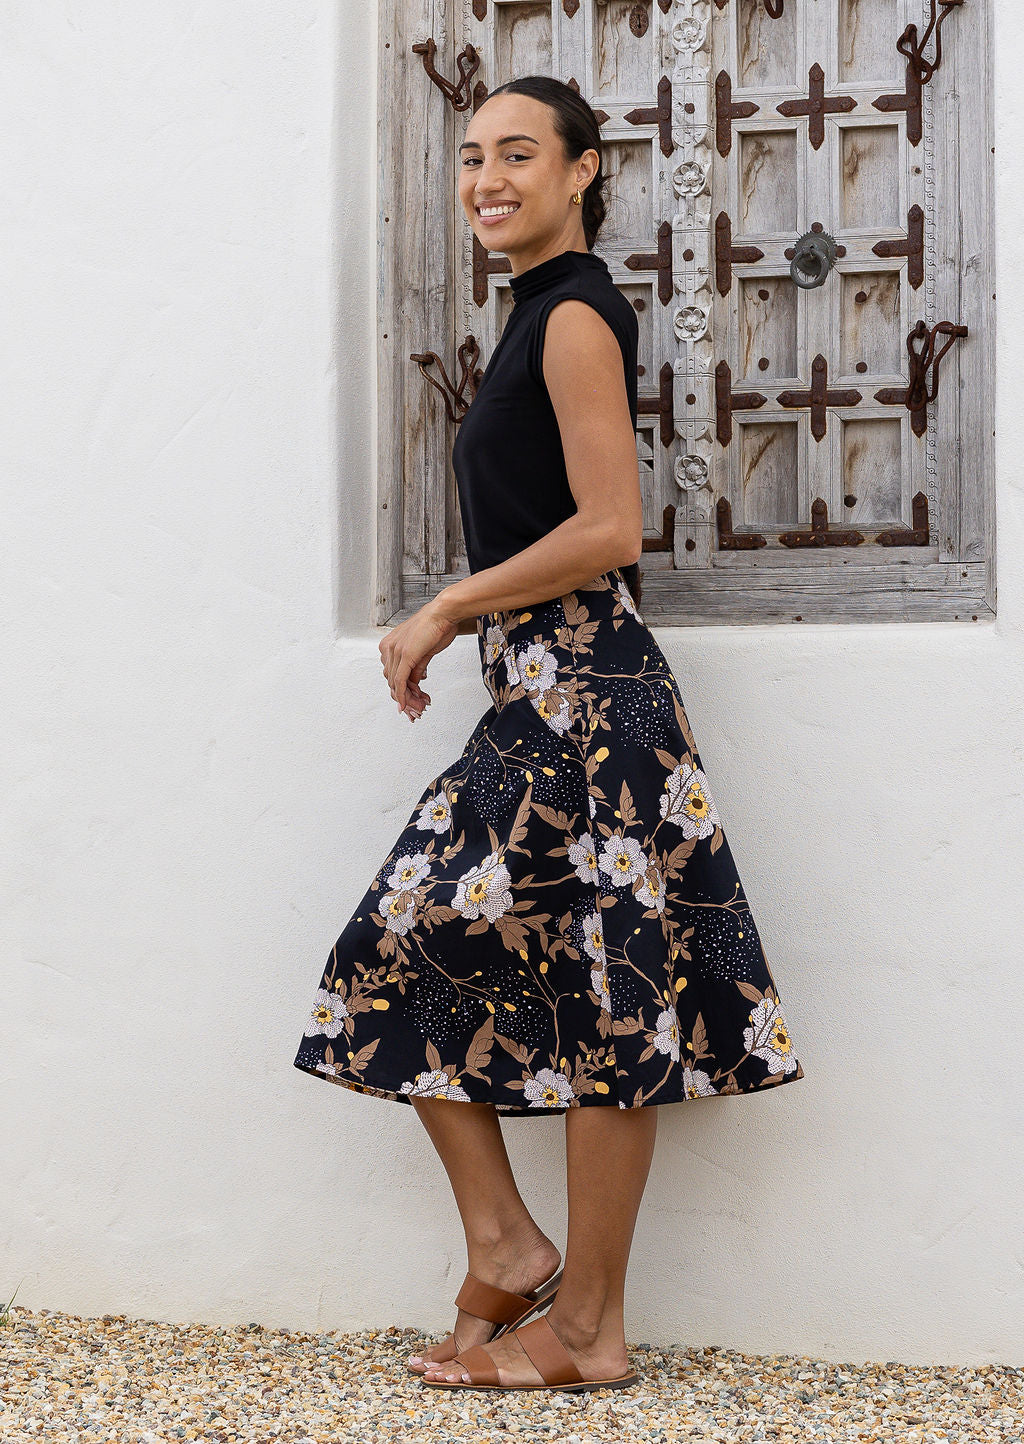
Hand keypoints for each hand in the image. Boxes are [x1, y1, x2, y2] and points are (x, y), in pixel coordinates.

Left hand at [379, 597, 460, 720]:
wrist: (444, 613)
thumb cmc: (437, 626)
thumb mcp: (424, 651)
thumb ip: (416, 667)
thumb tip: (415, 681)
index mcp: (390, 644)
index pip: (392, 674)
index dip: (402, 690)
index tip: (413, 700)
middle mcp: (388, 648)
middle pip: (392, 681)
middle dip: (405, 698)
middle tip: (417, 708)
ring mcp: (395, 651)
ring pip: (396, 684)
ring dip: (408, 699)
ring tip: (420, 707)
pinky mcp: (405, 655)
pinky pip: (400, 681)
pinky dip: (403, 695)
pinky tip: (406, 705)